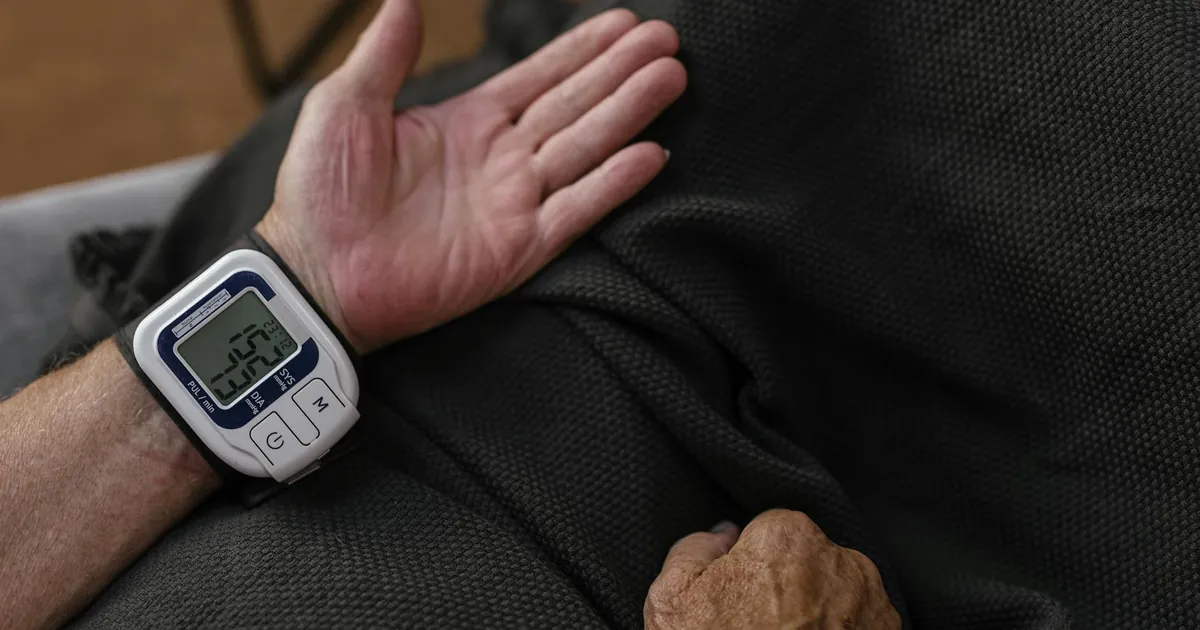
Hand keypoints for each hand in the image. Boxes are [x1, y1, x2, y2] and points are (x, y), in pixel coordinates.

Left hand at [257, 0, 685, 351]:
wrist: (315, 272)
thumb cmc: (319, 192)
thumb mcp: (344, 105)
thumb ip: (385, 54)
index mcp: (467, 122)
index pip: (540, 77)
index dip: (583, 50)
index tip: (624, 23)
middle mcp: (501, 159)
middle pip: (576, 105)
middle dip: (622, 72)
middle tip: (669, 41)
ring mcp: (514, 204)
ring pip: (585, 147)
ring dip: (629, 113)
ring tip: (672, 78)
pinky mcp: (518, 248)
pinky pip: (576, 210)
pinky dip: (613, 184)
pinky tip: (651, 155)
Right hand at [645, 510, 900, 629]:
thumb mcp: (671, 600)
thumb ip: (694, 548)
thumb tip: (723, 537)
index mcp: (789, 539)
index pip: (769, 531)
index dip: (749, 564)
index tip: (738, 595)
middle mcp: (842, 566)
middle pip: (809, 561)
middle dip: (788, 587)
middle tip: (758, 627)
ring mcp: (873, 610)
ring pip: (839, 595)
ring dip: (819, 614)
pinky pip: (860, 626)